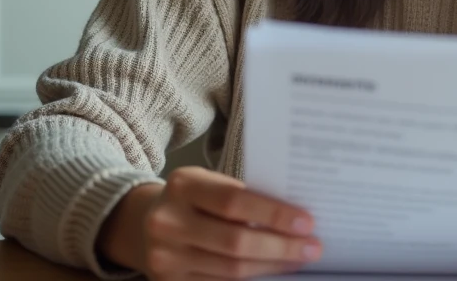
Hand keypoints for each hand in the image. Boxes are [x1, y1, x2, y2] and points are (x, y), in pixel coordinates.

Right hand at [100, 166, 323, 279]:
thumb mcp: (208, 184)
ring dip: (271, 266)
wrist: (143, 223)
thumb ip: (242, 197)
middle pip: (235, 242)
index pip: (234, 201)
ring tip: (297, 260)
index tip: (307, 222)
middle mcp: (167, 222)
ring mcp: (164, 257)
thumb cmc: (192, 199)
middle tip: (312, 247)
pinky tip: (271, 273)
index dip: (273, 214)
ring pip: (230, 270)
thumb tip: (294, 219)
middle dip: (280, 247)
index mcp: (182, 186)